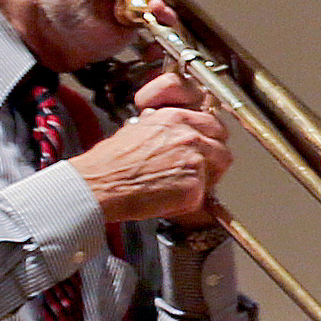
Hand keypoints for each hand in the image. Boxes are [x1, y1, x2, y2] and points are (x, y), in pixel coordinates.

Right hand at [68, 70, 232, 224]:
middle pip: (222, 148)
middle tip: (201, 171)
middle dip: (215, 160)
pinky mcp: (194, 188)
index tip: (206, 148)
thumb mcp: (137, 129)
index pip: (212, 125)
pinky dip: (188, 201)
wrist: (98, 184)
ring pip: (217, 172)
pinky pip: (202, 197)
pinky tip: (168, 200)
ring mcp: (195, 162)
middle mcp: (189, 137)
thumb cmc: (110, 162)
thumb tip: (170, 131)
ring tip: (182, 187)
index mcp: (175, 119)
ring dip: (206, 180)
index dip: (211, 139)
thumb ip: (162, 128)